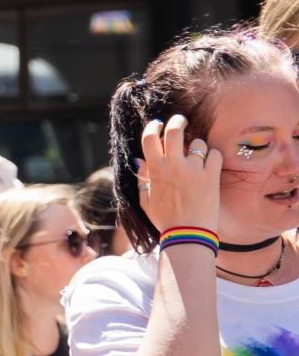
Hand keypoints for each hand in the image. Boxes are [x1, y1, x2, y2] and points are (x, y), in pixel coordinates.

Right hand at [139, 115, 222, 234]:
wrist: (188, 234)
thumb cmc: (164, 219)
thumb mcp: (145, 199)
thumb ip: (142, 178)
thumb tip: (139, 161)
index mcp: (155, 169)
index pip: (150, 137)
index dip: (153, 126)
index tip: (158, 124)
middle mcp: (174, 165)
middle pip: (175, 131)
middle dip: (178, 121)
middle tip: (181, 120)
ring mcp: (194, 170)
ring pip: (198, 143)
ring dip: (197, 146)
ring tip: (197, 154)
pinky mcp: (211, 177)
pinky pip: (215, 155)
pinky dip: (213, 156)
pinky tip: (210, 163)